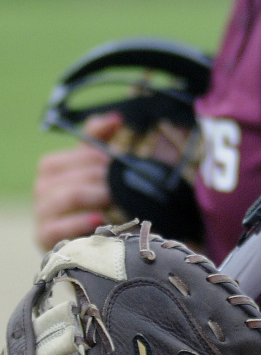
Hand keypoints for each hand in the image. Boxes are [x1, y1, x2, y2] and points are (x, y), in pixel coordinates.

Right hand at [33, 112, 123, 249]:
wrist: (88, 236)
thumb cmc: (93, 197)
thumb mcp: (96, 166)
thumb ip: (100, 140)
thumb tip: (115, 118)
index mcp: (52, 166)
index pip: (80, 155)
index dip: (104, 157)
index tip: (121, 163)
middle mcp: (42, 187)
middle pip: (77, 175)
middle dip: (105, 179)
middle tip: (125, 185)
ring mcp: (41, 213)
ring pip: (69, 196)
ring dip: (97, 197)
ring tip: (116, 200)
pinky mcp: (44, 236)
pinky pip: (58, 227)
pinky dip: (80, 222)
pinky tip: (99, 220)